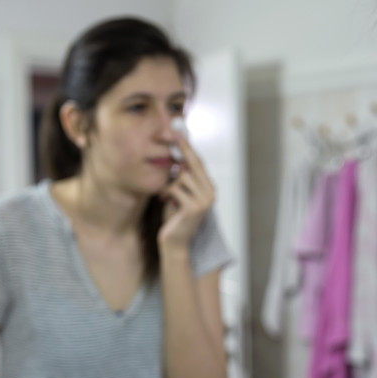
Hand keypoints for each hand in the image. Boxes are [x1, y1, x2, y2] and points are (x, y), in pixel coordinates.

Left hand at [157, 135, 215, 249]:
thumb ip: (181, 178)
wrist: (175, 243)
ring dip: (169, 185)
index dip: (189, 148)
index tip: (178, 134)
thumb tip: (176, 157)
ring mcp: (205, 200)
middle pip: (193, 164)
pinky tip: (165, 202)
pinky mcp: (195, 207)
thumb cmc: (174, 218)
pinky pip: (176, 188)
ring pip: (181, 176)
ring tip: (166, 196)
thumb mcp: (178, 194)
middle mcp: (211, 192)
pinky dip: (167, 193)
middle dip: (181, 153)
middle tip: (172, 137)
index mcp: (209, 188)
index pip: (199, 163)